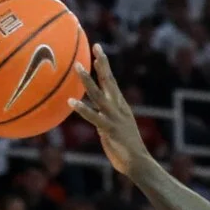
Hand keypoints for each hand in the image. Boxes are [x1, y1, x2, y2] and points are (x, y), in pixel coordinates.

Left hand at [64, 52, 146, 178]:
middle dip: (101, 63)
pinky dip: (82, 108)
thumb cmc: (126, 148)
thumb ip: (105, 116)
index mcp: (120, 106)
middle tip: (94, 46)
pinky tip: (71, 101)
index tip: (97, 48)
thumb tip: (93, 111)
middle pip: (109, 80)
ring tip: (77, 66)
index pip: (111, 80)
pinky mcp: (110, 129)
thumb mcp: (116, 127)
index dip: (104, 64)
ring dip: (87, 79)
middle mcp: (118, 107)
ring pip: (98, 94)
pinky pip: (93, 116)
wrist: (138, 163)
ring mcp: (114, 117)